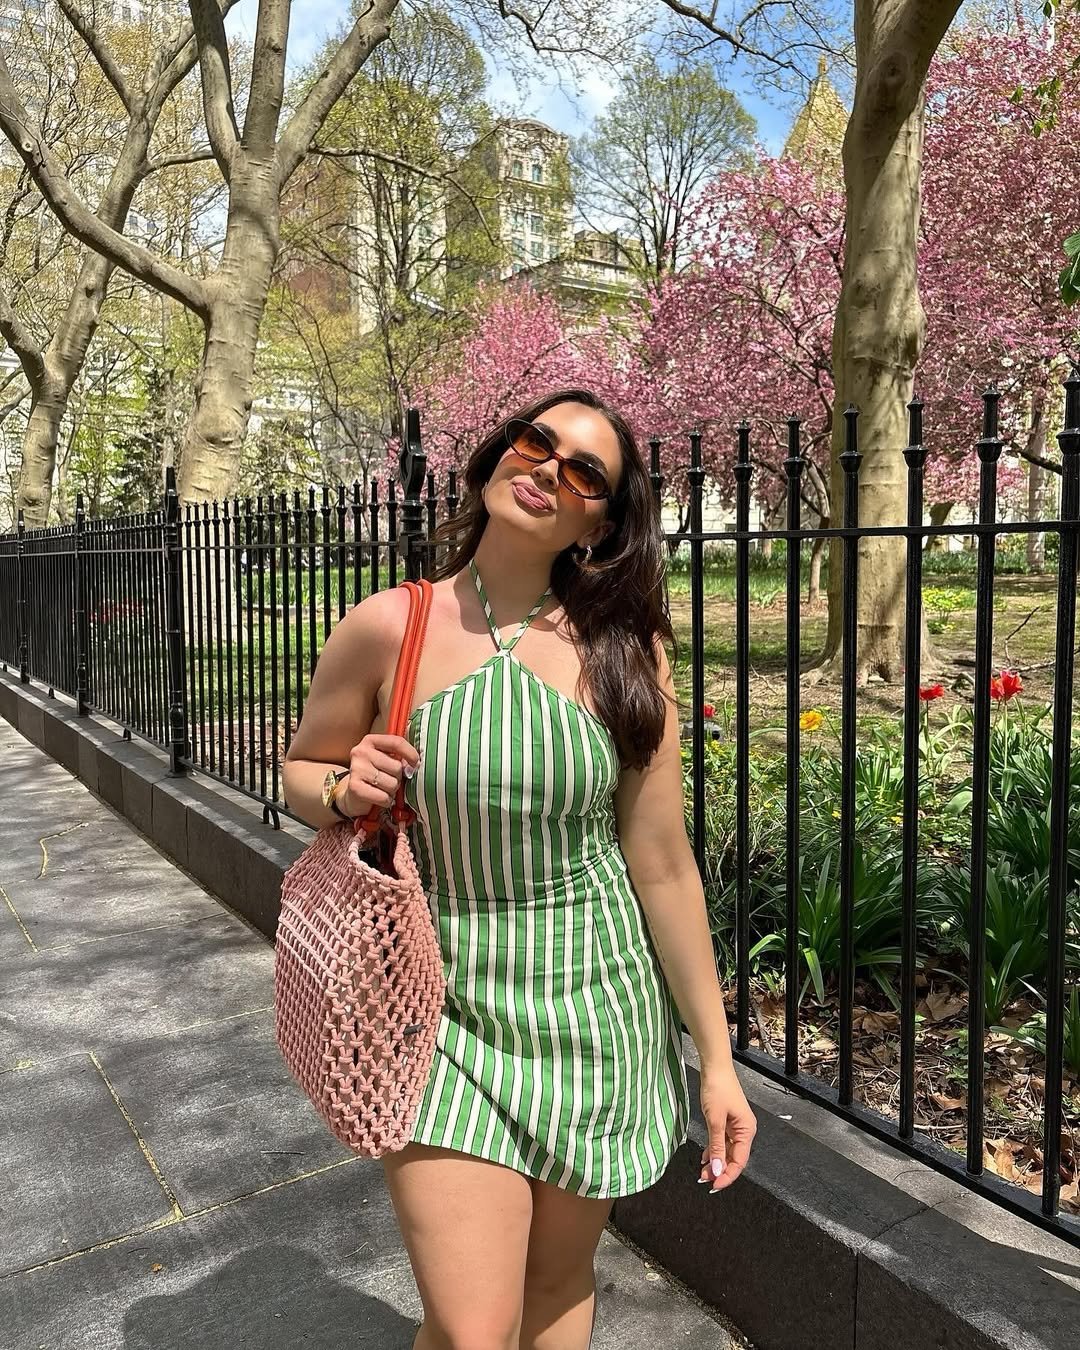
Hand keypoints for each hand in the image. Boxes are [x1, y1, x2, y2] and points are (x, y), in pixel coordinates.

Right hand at [339, 733, 420, 816]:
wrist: (352, 793)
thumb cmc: (375, 774)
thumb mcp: (385, 759)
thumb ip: (399, 756)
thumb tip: (415, 765)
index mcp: (370, 741)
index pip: (397, 742)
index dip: (411, 754)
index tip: (416, 764)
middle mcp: (361, 752)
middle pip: (397, 766)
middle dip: (398, 778)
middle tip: (390, 780)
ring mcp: (356, 769)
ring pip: (392, 784)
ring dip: (392, 791)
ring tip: (383, 789)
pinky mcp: (354, 787)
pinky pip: (383, 797)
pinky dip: (386, 801)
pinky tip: (379, 798)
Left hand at [697, 1061, 755, 1193]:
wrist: (715, 1067)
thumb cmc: (718, 1088)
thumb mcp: (715, 1120)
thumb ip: (717, 1147)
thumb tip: (718, 1170)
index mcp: (747, 1131)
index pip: (739, 1162)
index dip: (727, 1176)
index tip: (714, 1185)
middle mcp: (744, 1130)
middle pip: (734, 1158)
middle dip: (720, 1170)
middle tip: (704, 1179)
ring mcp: (736, 1126)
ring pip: (727, 1151)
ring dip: (716, 1161)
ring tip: (702, 1171)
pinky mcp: (727, 1121)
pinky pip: (722, 1142)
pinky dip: (714, 1150)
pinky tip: (705, 1157)